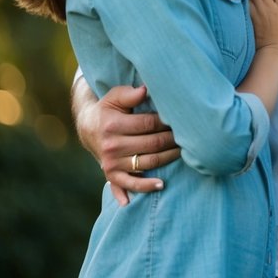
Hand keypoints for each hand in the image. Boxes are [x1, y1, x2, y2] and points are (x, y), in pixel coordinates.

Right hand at [77, 85, 180, 205]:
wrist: (88, 129)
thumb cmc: (109, 110)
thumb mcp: (114, 97)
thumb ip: (130, 93)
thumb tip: (146, 90)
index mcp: (113, 125)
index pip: (148, 124)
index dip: (167, 122)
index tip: (180, 119)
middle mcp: (112, 146)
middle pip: (152, 144)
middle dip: (173, 139)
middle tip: (188, 136)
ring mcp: (111, 162)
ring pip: (147, 163)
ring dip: (168, 159)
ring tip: (183, 152)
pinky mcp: (111, 174)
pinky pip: (128, 184)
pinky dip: (143, 187)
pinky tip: (160, 185)